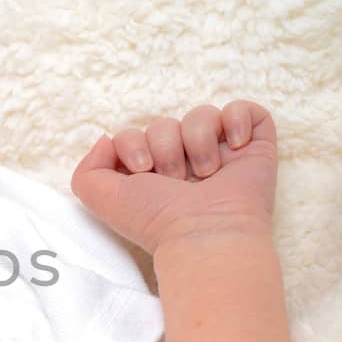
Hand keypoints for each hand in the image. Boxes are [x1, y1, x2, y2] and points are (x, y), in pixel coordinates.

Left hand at [70, 99, 278, 254]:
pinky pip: (246, 110)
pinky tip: (234, 147)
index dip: (133, 144)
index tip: (143, 170)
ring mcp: (222, 154)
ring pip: (202, 114)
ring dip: (198, 140)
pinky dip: (237, 120)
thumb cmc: (155, 219)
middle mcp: (186, 163)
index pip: (135, 134)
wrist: (202, 231)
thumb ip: (87, 169)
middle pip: (165, 123)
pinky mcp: (255, 147)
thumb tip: (107, 139)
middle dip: (165, 147)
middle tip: (175, 179)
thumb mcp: (99, 198)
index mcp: (153, 174)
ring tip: (205, 172)